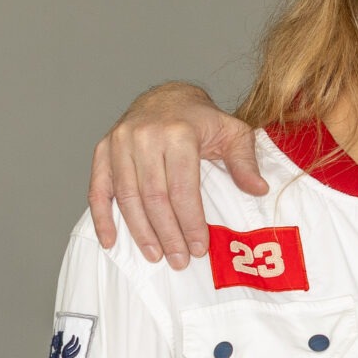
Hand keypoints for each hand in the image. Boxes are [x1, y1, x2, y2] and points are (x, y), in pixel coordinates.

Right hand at [88, 83, 264, 267]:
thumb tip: (259, 190)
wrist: (167, 97)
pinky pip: (98, 189)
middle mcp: (144, 136)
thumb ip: (245, 162)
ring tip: (155, 256)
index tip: (199, 248)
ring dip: (140, 232)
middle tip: (179, 261)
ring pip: (127, 197)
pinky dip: (102, 218)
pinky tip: (111, 241)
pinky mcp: (103, 150)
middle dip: (167, 234)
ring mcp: (119, 143)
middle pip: (154, 197)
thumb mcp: (232, 133)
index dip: (190, 223)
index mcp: (177, 134)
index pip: (182, 189)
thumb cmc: (202, 120)